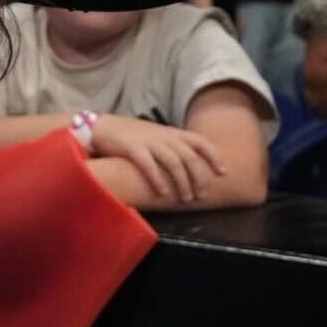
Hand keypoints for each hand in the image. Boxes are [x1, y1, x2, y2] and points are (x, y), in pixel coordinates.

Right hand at [90, 113, 225, 204]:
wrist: (103, 127)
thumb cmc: (132, 136)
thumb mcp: (157, 136)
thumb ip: (174, 147)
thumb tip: (193, 167)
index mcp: (172, 133)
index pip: (200, 142)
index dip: (214, 156)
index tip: (223, 172)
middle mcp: (164, 136)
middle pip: (189, 157)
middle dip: (199, 178)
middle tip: (201, 196)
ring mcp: (149, 142)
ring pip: (173, 163)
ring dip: (182, 183)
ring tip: (185, 199)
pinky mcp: (132, 149)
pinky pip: (149, 165)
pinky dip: (158, 180)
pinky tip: (163, 193)